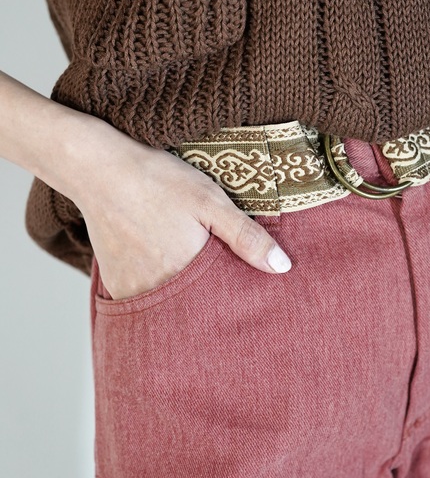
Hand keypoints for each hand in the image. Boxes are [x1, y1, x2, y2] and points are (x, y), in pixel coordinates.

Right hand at [71, 120, 291, 300]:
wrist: (99, 170)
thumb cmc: (159, 182)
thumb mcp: (210, 201)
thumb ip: (246, 237)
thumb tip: (282, 268)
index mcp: (189, 275)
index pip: (222, 303)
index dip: (234, 296)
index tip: (244, 289)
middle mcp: (160, 291)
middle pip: (194, 307)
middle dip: (208, 300)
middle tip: (213, 278)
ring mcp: (134, 291)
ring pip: (169, 305)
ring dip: (181, 296)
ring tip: (187, 271)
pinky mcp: (116, 284)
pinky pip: (144, 299)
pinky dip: (157, 290)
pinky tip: (162, 268)